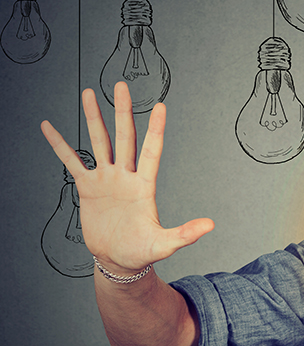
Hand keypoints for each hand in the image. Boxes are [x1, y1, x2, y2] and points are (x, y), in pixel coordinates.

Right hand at [40, 81, 213, 274]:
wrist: (118, 260)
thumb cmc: (142, 251)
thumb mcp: (164, 243)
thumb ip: (186, 233)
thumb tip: (211, 225)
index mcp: (145, 185)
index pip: (152, 150)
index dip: (156, 129)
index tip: (161, 106)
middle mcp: (126, 176)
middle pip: (125, 136)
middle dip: (123, 111)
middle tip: (121, 85)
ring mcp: (106, 179)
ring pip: (99, 142)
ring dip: (94, 118)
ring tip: (88, 93)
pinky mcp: (88, 187)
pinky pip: (71, 161)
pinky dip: (60, 145)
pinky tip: (49, 128)